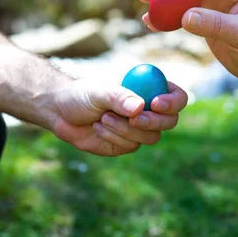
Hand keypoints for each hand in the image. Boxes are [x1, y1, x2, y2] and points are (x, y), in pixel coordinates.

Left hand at [45, 78, 187, 156]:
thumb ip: (118, 97)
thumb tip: (139, 107)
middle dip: (153, 121)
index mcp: (149, 90)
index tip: (156, 103)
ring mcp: (139, 129)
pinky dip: (114, 137)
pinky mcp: (126, 145)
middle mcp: (148, 110)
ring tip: (103, 118)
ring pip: (150, 137)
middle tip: (135, 119)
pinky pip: (131, 146)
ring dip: (126, 129)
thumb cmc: (81, 94)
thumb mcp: (98, 91)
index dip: (172, 102)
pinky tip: (98, 127)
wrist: (61, 113)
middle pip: (170, 121)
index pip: (177, 97)